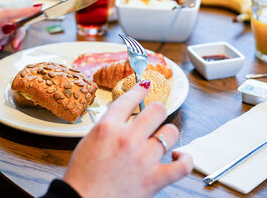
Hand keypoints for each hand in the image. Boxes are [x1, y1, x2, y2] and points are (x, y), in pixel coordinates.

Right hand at [63, 81, 192, 197]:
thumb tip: (126, 117)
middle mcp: (128, 139)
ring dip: (167, 133)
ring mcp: (144, 158)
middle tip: (155, 115)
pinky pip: (182, 165)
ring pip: (171, 132)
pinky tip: (177, 155)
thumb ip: (109, 126)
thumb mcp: (89, 140)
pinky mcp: (155, 179)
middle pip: (156, 110)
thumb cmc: (82, 175)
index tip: (146, 86)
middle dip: (156, 110)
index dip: (140, 90)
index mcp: (108, 127)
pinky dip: (184, 159)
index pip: (129, 99)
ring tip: (162, 138)